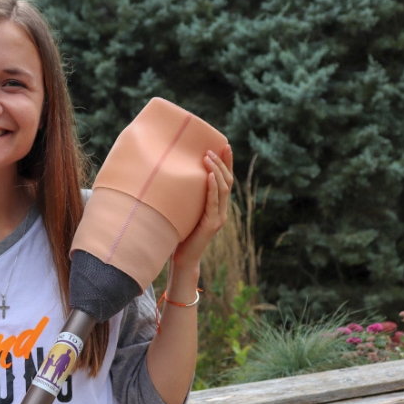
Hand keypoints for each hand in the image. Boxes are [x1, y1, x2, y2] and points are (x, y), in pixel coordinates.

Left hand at [172, 144, 233, 268]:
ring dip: (215, 171)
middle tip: (211, 148)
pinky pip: (213, 203)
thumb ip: (187, 196)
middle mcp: (222, 211)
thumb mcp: (185, 211)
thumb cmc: (180, 233)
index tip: (224, 145)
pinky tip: (208, 176)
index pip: (226, 180)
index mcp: (218, 206)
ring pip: (223, 189)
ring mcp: (219, 218)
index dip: (227, 163)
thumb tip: (176, 174)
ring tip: (207, 157)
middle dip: (221, 163)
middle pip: (228, 181)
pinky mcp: (211, 224)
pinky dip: (212, 188)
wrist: (183, 258)